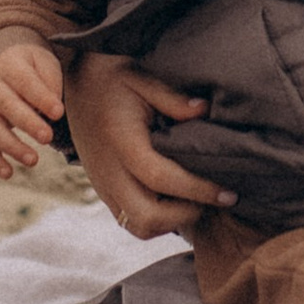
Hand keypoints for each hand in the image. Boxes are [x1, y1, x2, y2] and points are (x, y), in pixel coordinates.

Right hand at [0, 35, 68, 179]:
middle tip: (48, 138)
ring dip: (11, 146)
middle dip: (27, 124)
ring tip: (34, 160)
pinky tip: (9, 173)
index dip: (41, 98)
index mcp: (10, 66)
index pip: (25, 82)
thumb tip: (54, 109)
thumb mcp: (43, 61)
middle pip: (7, 106)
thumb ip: (50, 81)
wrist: (2, 62)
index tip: (59, 112)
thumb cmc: (31, 66)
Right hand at [66, 49, 236, 238]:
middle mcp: (108, 171)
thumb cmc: (112, 78)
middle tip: (214, 198)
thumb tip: (204, 111)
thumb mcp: (141, 77)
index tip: (228, 192)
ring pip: (138, 226)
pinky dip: (157, 220)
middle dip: (186, 214)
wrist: (75, 84)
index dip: (198, 190)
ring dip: (171, 221)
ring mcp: (103, 184)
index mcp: (120, 142)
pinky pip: (130, 220)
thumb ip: (173, 98)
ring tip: (196, 200)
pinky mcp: (103, 190)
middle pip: (147, 217)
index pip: (161, 178)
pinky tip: (177, 199)